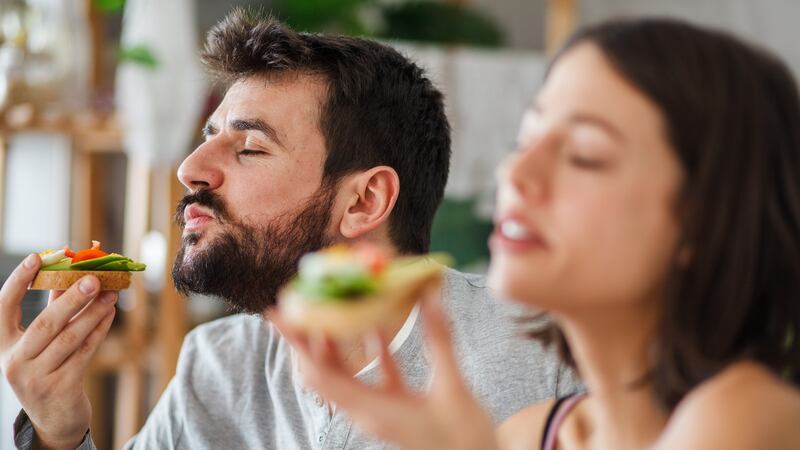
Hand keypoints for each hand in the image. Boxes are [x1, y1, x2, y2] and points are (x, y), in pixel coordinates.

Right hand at [0, 254, 116, 449]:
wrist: (54, 419)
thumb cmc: (48, 369)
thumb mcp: (40, 343)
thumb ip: (52, 310)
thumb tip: (71, 274)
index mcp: (2, 345)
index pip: (4, 307)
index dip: (19, 280)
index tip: (37, 256)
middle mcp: (14, 361)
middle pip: (45, 323)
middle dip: (71, 298)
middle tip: (93, 277)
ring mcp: (36, 377)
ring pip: (70, 337)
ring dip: (93, 312)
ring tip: (111, 293)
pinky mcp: (61, 387)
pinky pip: (85, 351)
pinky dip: (99, 330)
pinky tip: (110, 313)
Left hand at [273, 295, 498, 449]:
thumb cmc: (465, 439)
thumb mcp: (453, 387)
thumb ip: (439, 342)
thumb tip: (430, 298)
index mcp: (372, 410)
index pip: (318, 374)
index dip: (295, 343)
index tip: (279, 314)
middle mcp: (367, 412)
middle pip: (323, 373)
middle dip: (308, 338)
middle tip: (300, 303)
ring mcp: (380, 411)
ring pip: (345, 375)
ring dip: (335, 344)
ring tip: (331, 309)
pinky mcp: (396, 409)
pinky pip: (374, 378)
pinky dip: (371, 352)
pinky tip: (380, 328)